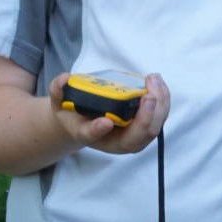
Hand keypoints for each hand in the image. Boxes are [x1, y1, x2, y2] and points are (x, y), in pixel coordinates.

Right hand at [48, 72, 170, 153]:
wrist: (85, 123)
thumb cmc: (74, 114)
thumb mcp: (60, 102)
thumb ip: (58, 90)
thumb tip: (64, 80)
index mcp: (88, 134)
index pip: (92, 135)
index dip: (98, 130)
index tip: (104, 121)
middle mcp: (114, 141)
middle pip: (136, 135)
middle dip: (146, 115)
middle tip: (148, 93)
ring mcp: (132, 137)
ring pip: (153, 127)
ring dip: (159, 104)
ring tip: (154, 80)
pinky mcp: (144, 129)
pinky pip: (158, 118)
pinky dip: (162, 101)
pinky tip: (158, 83)